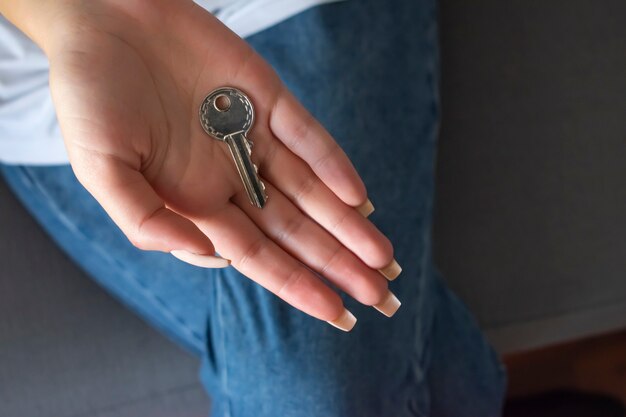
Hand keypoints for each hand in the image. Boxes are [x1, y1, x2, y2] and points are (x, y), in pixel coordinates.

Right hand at [10, 0, 401, 329]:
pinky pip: (307, 136)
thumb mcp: (99, 170)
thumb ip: (147, 221)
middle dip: (337, 263)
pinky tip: (357, 196)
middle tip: (381, 295)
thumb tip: (210, 256)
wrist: (101, 17)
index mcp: (194, 202)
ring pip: (311, 190)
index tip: (335, 313)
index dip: (297, 285)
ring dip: (347, 223)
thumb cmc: (89, 96)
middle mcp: (230, 176)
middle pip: (295, 231)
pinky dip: (332, 164)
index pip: (258, 255)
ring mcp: (252, 137)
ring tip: (383, 259)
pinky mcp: (266, 97)